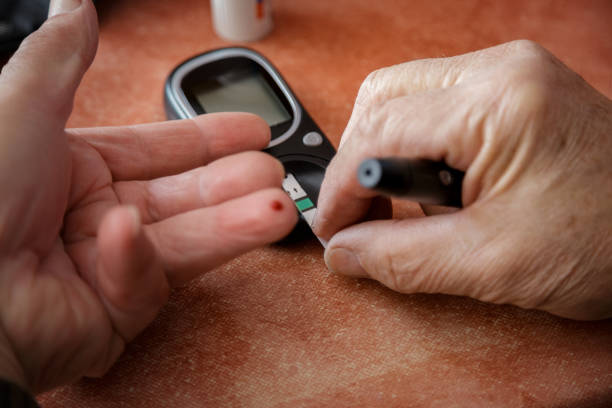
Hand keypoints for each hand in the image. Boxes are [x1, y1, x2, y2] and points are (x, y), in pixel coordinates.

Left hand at [0, 0, 296, 391]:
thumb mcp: (19, 108)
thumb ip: (61, 59)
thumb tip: (78, 7)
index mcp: (76, 169)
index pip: (159, 149)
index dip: (209, 139)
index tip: (254, 132)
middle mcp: (96, 216)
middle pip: (184, 196)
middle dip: (234, 184)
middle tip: (275, 174)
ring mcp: (109, 264)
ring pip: (185, 241)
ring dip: (233, 224)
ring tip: (278, 210)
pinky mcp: (114, 311)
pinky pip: (143, 280)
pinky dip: (136, 258)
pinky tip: (128, 236)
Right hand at [315, 40, 611, 320]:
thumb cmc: (609, 242)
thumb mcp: (493, 264)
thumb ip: (402, 259)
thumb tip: (343, 252)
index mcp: (497, 101)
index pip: (379, 131)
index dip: (341, 187)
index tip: (332, 230)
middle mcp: (500, 70)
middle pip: (383, 99)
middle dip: (360, 163)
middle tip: (362, 218)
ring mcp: (508, 75)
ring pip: (404, 100)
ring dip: (387, 156)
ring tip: (410, 209)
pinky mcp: (513, 92)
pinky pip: (436, 108)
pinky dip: (418, 150)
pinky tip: (437, 190)